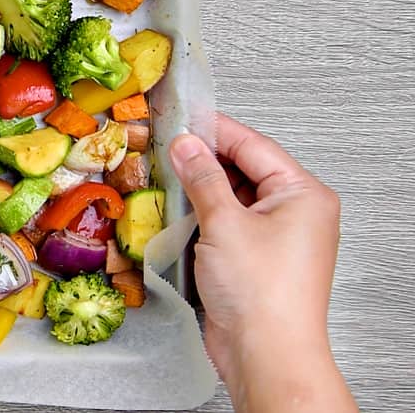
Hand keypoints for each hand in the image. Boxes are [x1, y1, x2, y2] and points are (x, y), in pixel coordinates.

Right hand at [169, 114, 354, 412]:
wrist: (266, 353)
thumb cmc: (262, 294)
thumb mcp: (224, 222)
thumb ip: (202, 177)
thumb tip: (186, 145)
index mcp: (303, 194)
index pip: (254, 146)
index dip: (215, 130)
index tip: (182, 117)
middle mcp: (297, 213)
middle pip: (245, 169)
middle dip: (205, 160)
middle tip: (166, 147)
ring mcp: (278, 237)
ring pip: (234, 196)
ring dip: (201, 189)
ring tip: (168, 177)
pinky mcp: (257, 258)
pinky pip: (229, 223)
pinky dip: (204, 215)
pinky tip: (179, 212)